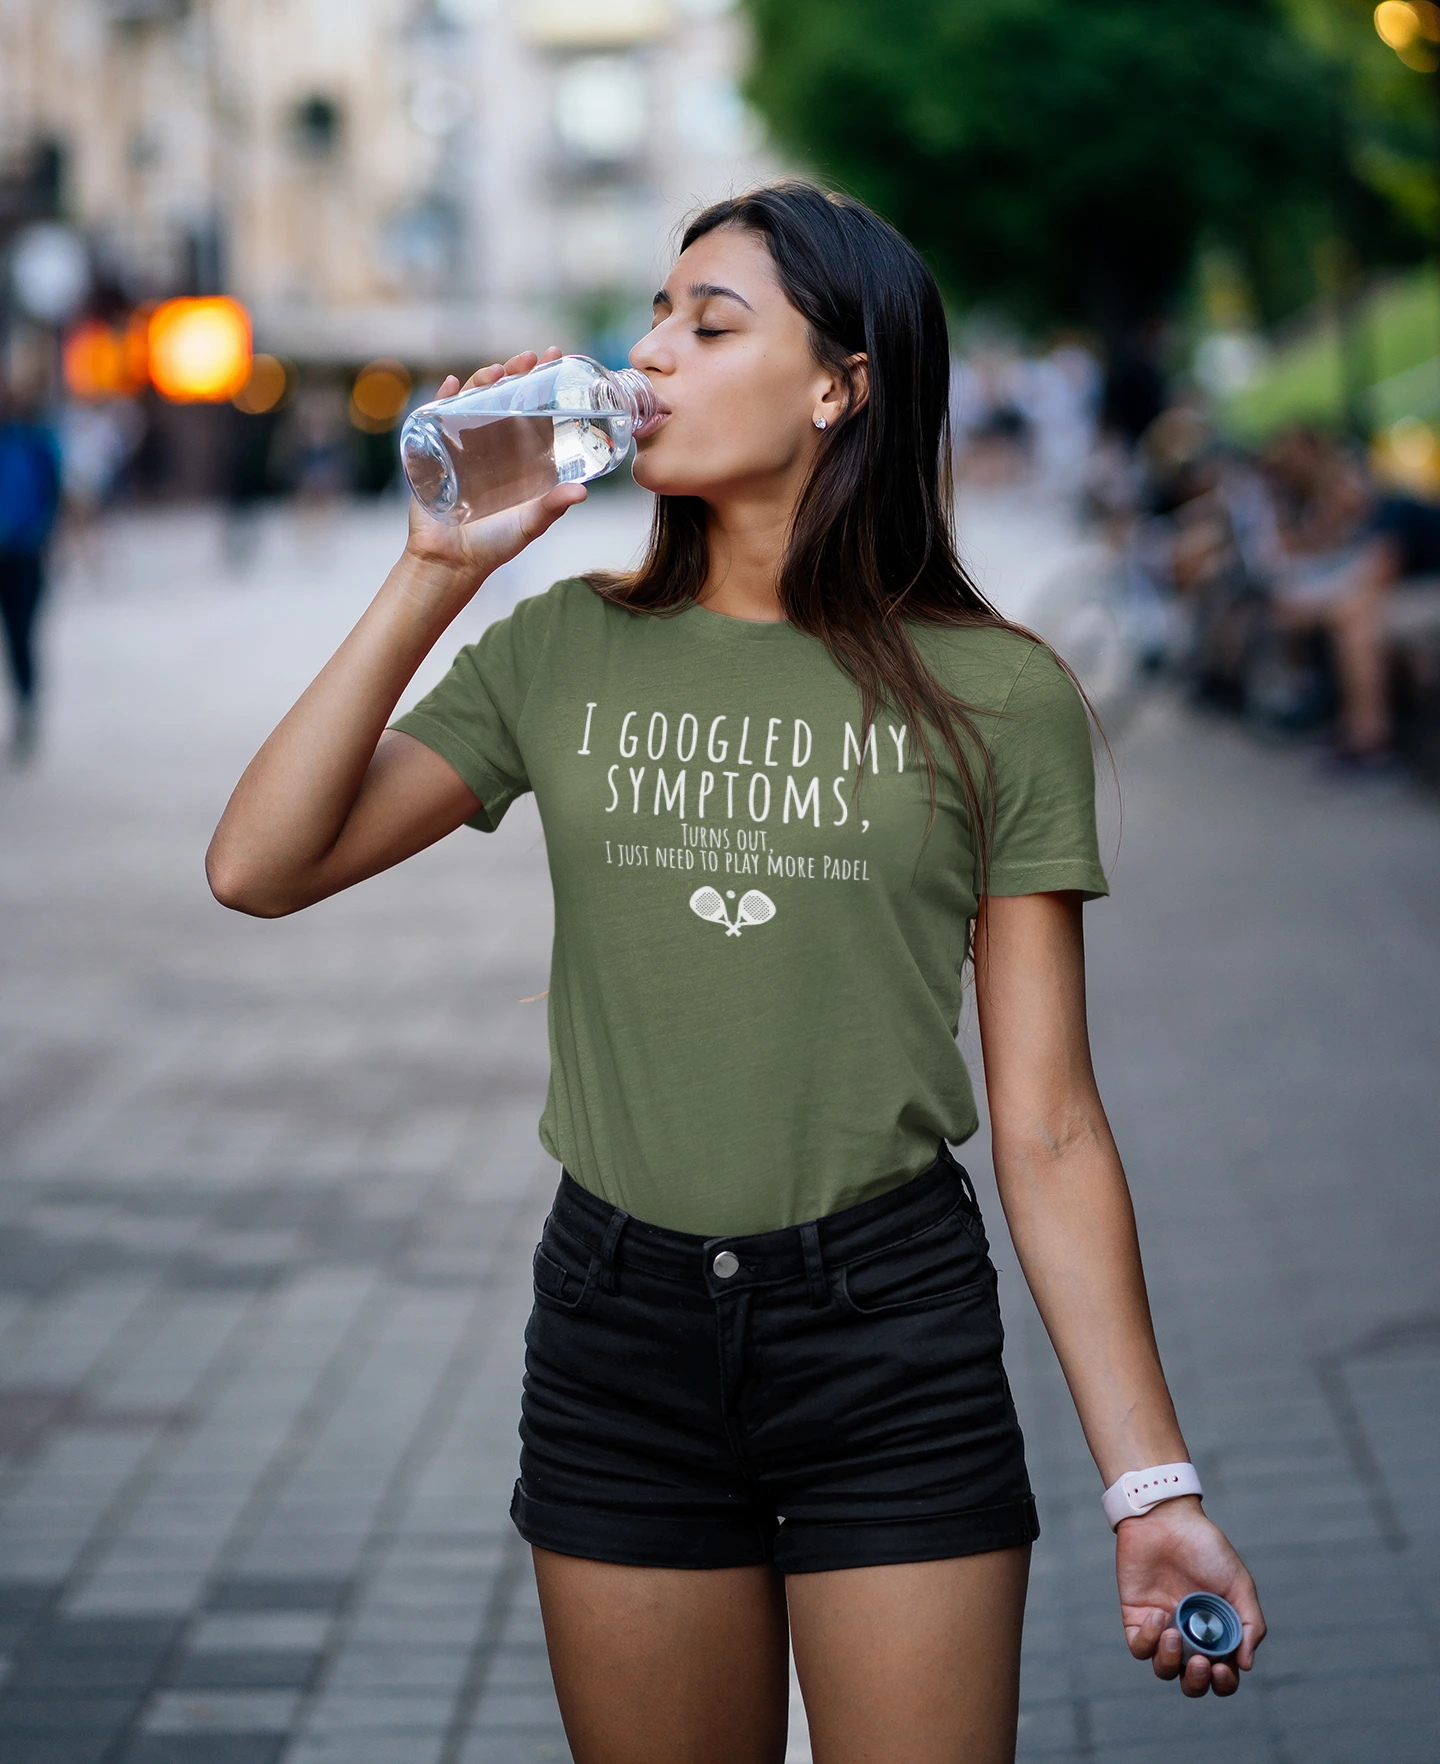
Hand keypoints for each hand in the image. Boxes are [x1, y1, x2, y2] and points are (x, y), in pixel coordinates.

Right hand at [402, 346, 585, 589]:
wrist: (451, 563)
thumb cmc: (494, 545)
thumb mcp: (529, 524)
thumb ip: (552, 507)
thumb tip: (582, 492)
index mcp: (517, 454)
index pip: (532, 408)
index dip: (543, 383)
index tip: (558, 359)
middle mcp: (490, 444)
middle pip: (502, 397)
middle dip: (516, 373)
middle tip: (532, 357)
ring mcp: (460, 445)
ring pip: (472, 401)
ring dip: (483, 380)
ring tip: (497, 370)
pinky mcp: (433, 452)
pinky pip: (434, 418)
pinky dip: (441, 398)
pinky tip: (452, 383)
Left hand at [1116, 1496, 1264, 1696]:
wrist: (1166, 1518)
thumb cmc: (1206, 1548)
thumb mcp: (1239, 1583)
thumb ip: (1249, 1624)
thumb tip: (1245, 1665)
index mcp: (1217, 1633)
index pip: (1222, 1675)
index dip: (1224, 1682)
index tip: (1222, 1668)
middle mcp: (1189, 1636)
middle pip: (1191, 1682)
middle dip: (1197, 1683)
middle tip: (1201, 1663)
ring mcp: (1162, 1628)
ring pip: (1164, 1669)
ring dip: (1170, 1662)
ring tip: (1175, 1635)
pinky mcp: (1136, 1617)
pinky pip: (1139, 1647)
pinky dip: (1148, 1641)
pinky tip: (1159, 1615)